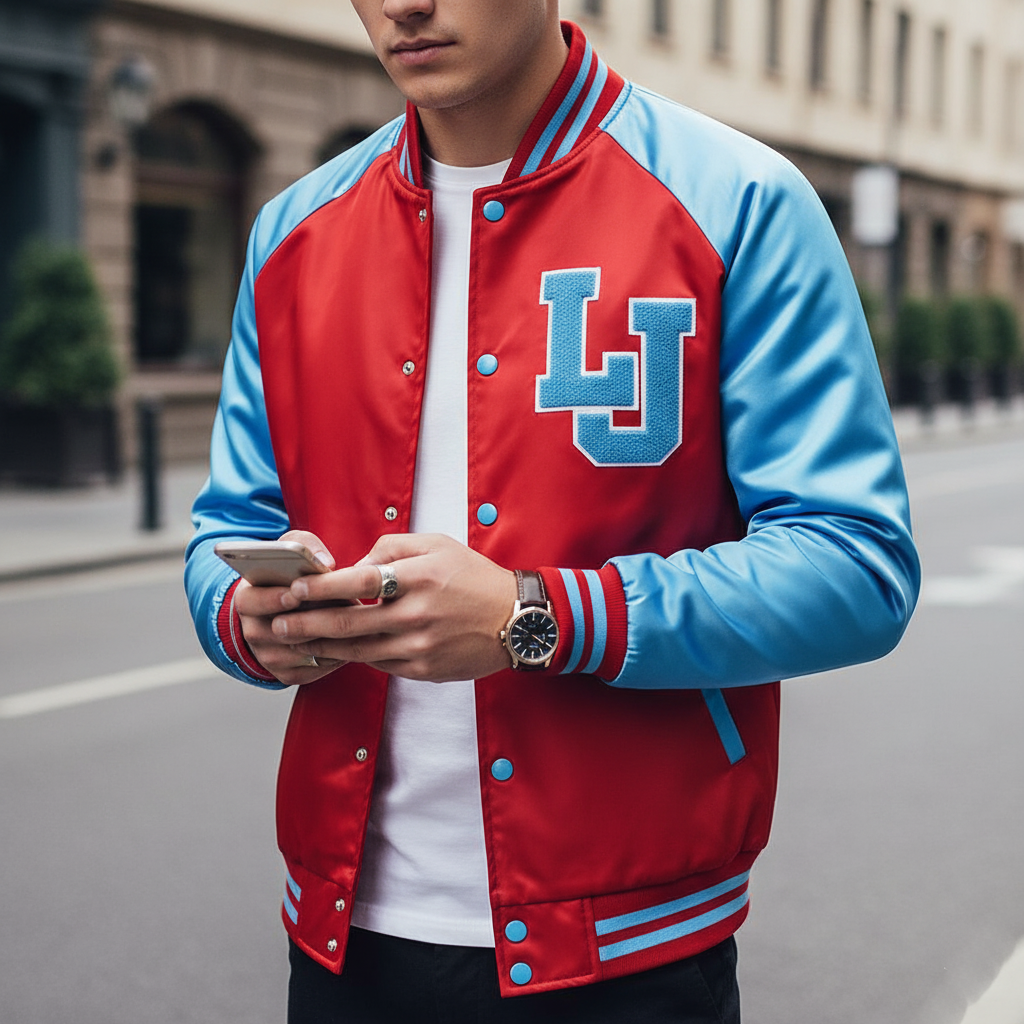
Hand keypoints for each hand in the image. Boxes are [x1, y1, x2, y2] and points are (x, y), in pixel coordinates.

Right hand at [234, 530, 344, 685]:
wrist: (281, 610)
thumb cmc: (288, 576)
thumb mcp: (288, 551)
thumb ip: (303, 545)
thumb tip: (325, 562)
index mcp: (247, 599)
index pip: (252, 601)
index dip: (273, 598)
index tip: (295, 594)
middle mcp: (252, 631)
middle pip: (279, 631)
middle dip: (310, 619)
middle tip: (337, 609)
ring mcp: (268, 656)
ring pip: (301, 652)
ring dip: (328, 637)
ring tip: (353, 621)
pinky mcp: (286, 674)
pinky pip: (314, 669)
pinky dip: (335, 655)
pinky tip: (351, 639)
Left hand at [269, 533, 517, 680]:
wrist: (516, 620)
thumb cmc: (473, 577)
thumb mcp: (437, 544)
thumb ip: (391, 549)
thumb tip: (353, 566)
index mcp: (420, 576)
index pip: (358, 581)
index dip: (321, 588)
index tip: (294, 589)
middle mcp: (417, 613)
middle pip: (348, 621)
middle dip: (305, 624)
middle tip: (276, 624)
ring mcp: (420, 645)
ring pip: (358, 649)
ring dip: (321, 646)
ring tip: (294, 642)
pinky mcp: (423, 669)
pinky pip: (379, 664)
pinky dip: (353, 657)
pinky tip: (334, 652)